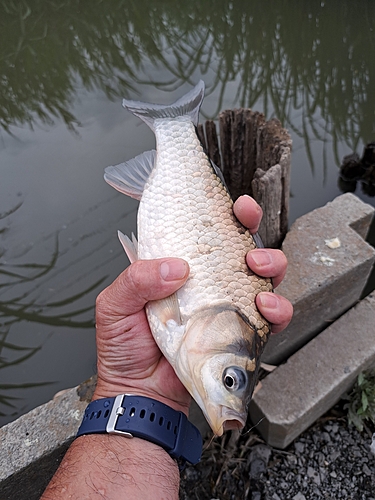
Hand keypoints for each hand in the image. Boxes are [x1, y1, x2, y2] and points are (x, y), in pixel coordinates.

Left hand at [93, 195, 292, 412]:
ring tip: (260, 270)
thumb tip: (176, 267)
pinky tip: (266, 305)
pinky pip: (270, 317)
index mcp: (180, 269)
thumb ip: (137, 279)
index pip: (207, 232)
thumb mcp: (115, 305)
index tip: (235, 206)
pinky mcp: (241, 334)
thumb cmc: (123, 347)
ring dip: (272, 266)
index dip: (226, 214)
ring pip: (265, 277)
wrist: (138, 392)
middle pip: (244, 249)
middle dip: (256, 233)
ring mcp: (227, 307)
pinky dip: (278, 308)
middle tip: (250, 244)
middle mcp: (208, 284)